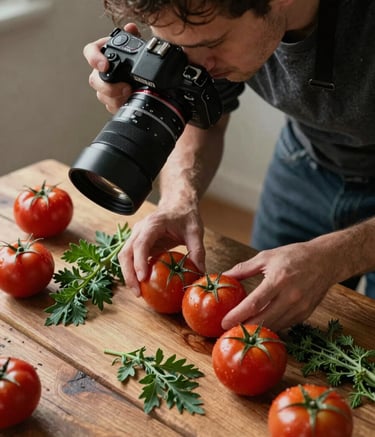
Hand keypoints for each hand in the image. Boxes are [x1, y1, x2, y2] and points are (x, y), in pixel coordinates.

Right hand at [82, 23, 140, 113]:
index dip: (94, 58)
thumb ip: (134, 37)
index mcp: (104, 54)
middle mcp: (101, 71)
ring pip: (102, 95)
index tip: (104, 65)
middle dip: (108, 86)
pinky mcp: (111, 101)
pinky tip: (128, 102)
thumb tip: (131, 28)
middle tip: (125, 87)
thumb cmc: (135, 61)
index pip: (90, 52)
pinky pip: (110, 106)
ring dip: (115, 97)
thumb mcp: (137, 47)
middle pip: (94, 80)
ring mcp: (104, 87)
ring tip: (129, 94)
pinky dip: (119, 105)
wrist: (142, 78)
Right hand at [118, 206, 205, 295]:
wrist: (178, 203)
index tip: (142, 278)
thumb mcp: (195, 231)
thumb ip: (198, 251)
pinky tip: (141, 284)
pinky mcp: (138, 243)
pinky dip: (132, 271)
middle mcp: (140, 229)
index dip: (139, 261)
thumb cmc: (185, 215)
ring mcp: (136, 236)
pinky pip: (130, 258)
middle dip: (128, 274)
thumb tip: (200, 274)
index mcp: (153, 224)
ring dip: (128, 274)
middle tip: (137, 292)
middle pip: (126, 252)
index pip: (141, 244)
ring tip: (138, 292)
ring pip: (124, 256)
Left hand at [221, 241, 336, 331]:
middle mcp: (290, 297)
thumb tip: (224, 276)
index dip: (237, 315)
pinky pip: (284, 325)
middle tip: (228, 331)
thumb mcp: (266, 257)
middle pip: (263, 320)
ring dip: (256, 330)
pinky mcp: (305, 315)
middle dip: (244, 328)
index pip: (254, 303)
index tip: (223, 322)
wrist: (326, 261)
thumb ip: (244, 268)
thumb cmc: (294, 256)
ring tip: (240, 330)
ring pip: (274, 326)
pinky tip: (259, 326)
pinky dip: (270, 327)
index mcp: (278, 280)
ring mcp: (300, 308)